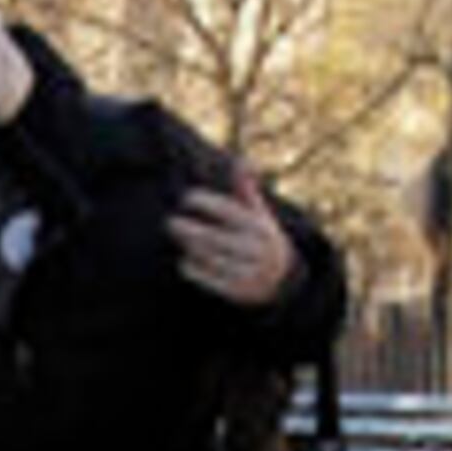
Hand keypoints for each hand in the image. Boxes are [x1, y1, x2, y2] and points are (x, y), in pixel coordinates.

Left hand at [169, 169, 295, 305]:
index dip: (206, 203)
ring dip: (191, 247)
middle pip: (216, 237)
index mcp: (259, 226)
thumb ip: (245, 189)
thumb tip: (240, 160)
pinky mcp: (240, 290)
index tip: (186, 197)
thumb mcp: (259, 213)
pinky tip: (184, 261)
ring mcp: (249, 271)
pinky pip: (212, 280)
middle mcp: (256, 248)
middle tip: (169, 222)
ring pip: (212, 258)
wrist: (282, 278)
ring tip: (177, 237)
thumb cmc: (261, 236)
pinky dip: (195, 271)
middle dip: (190, 229)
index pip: (229, 211)